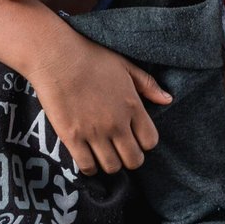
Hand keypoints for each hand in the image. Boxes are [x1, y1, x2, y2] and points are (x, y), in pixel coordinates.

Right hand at [27, 30, 169, 174]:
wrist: (56, 56)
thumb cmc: (91, 56)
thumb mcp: (125, 65)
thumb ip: (148, 84)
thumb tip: (167, 99)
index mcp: (132, 106)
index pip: (150, 141)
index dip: (144, 143)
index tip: (134, 137)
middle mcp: (117, 123)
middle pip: (134, 160)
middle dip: (129, 158)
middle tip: (119, 150)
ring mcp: (94, 132)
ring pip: (112, 167)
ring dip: (110, 163)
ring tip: (103, 154)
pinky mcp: (72, 137)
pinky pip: (87, 166)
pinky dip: (89, 167)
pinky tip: (86, 157)